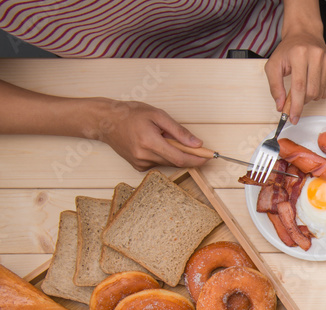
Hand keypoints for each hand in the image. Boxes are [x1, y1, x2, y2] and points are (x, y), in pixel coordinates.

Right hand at [93, 100, 208, 170]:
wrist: (105, 121)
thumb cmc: (130, 114)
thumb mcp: (157, 115)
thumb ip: (179, 131)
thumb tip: (197, 143)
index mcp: (149, 142)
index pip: (180, 158)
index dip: (197, 160)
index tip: (208, 157)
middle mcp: (144, 156)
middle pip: (176, 162)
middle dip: (187, 155)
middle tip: (192, 144)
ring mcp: (140, 163)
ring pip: (167, 163)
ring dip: (173, 153)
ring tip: (162, 137)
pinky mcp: (137, 166)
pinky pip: (158, 163)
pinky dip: (162, 155)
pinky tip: (152, 144)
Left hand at [264, 31, 325, 123]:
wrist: (304, 34)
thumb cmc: (289, 50)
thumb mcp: (274, 65)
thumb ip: (274, 86)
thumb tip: (280, 105)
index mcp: (299, 54)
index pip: (299, 86)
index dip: (296, 106)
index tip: (293, 118)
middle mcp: (316, 56)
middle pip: (311, 92)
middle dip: (302, 101)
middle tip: (295, 99)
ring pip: (320, 93)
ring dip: (310, 97)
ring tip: (303, 86)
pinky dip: (318, 93)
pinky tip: (312, 82)